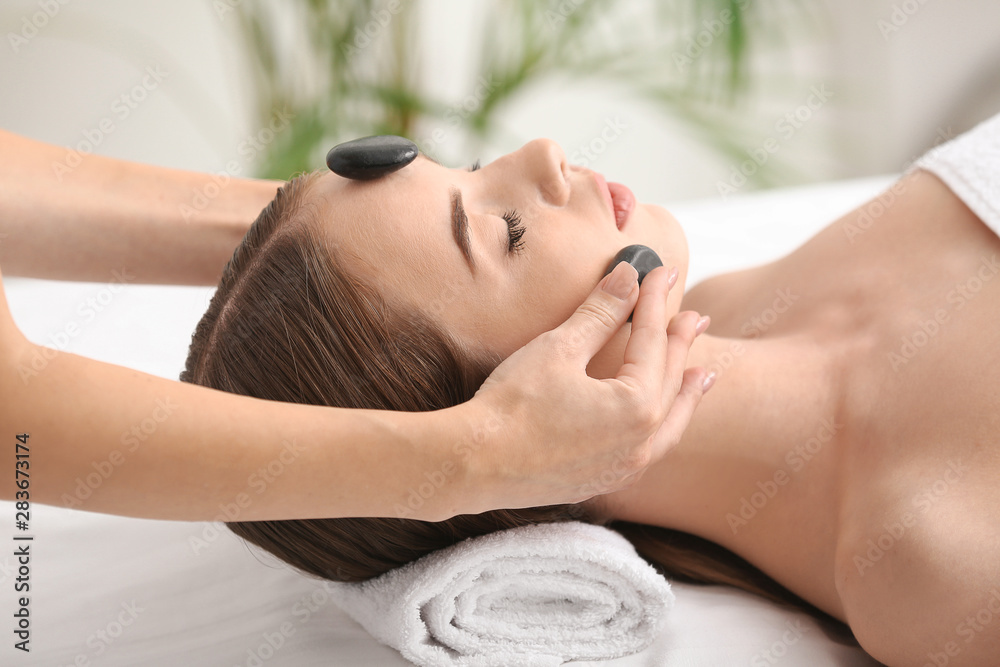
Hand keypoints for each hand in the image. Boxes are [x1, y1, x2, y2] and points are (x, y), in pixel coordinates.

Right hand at [463, 261, 712, 513]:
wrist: (473, 466)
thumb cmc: (513, 405)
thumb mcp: (560, 349)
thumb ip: (601, 313)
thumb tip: (629, 275)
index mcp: (637, 406)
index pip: (652, 341)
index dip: (654, 301)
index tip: (661, 272)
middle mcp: (641, 443)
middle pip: (668, 380)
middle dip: (680, 343)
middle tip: (695, 316)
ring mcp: (625, 467)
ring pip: (670, 423)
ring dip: (684, 393)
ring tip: (702, 374)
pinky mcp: (603, 480)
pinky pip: (650, 449)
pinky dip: (663, 426)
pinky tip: (659, 422)